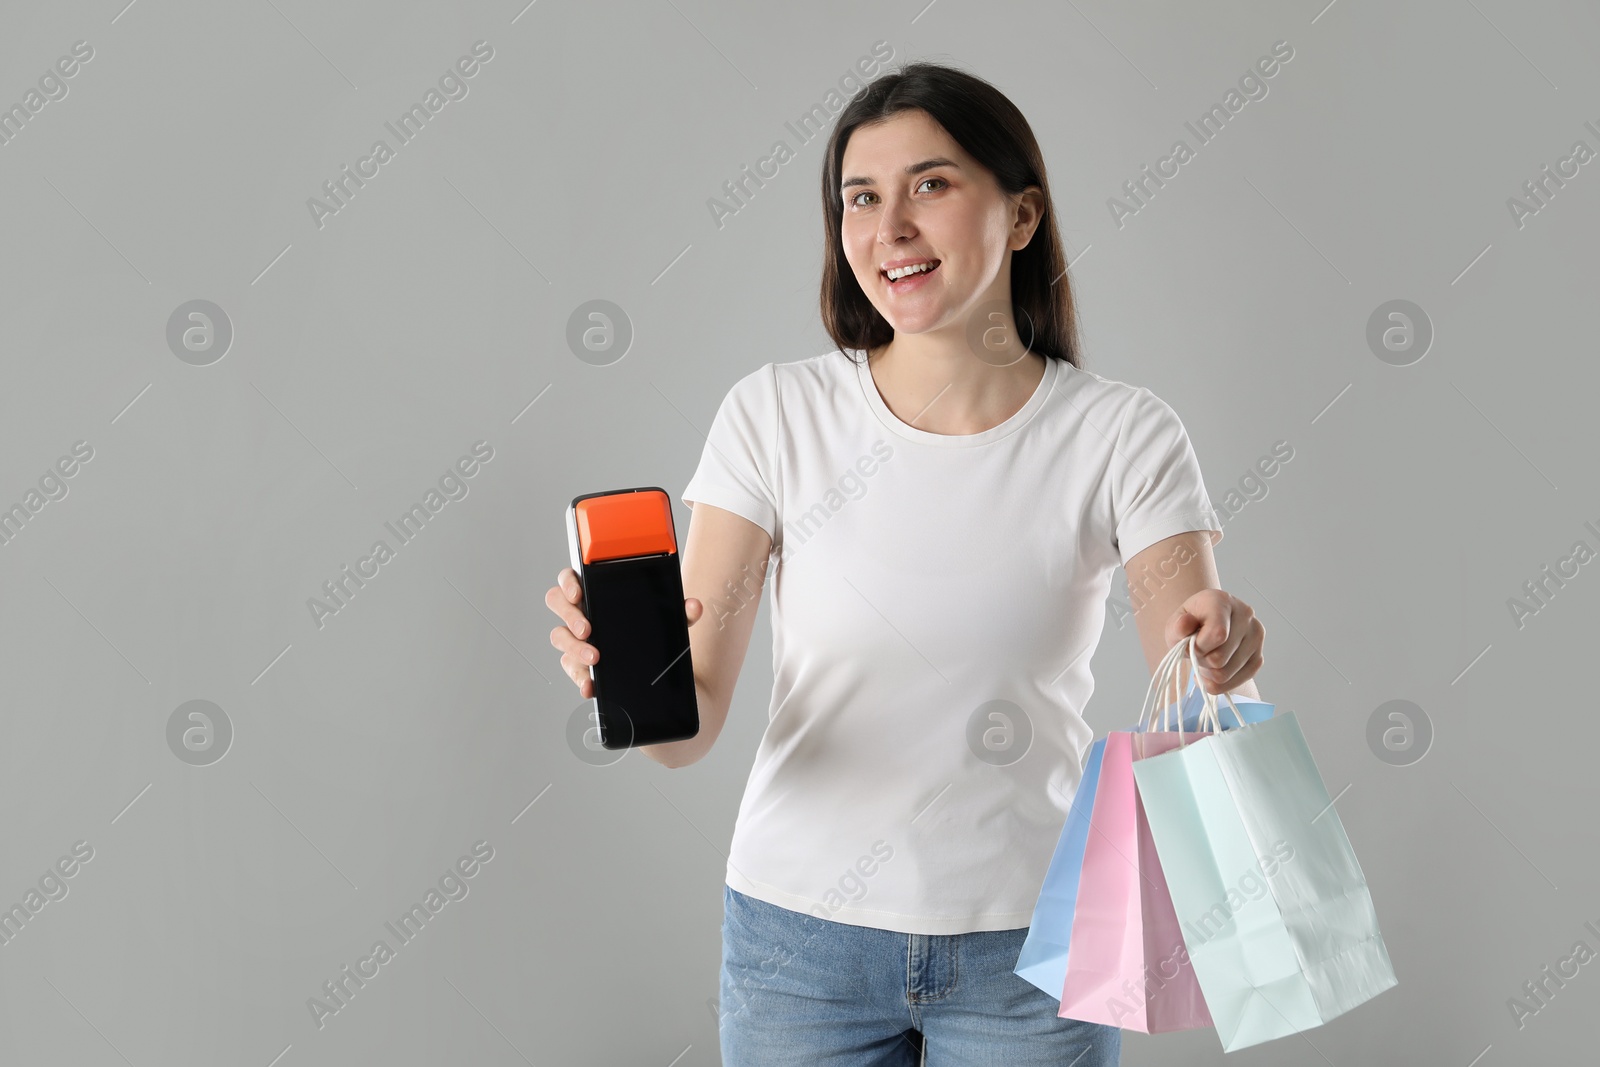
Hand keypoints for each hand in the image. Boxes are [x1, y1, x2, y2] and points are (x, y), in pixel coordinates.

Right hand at [546, 567, 703, 698]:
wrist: (661, 674)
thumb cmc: (655, 634)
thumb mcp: (671, 622)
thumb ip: (682, 613)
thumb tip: (694, 606)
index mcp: (597, 593)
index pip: (572, 578)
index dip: (568, 582)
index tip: (578, 593)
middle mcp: (581, 613)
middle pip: (558, 604)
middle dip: (569, 616)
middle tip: (588, 630)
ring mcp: (577, 640)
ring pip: (560, 637)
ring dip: (574, 647)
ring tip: (595, 657)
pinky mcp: (579, 666)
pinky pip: (572, 670)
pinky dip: (581, 678)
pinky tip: (591, 686)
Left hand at [1164, 589, 1263, 694]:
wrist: (1203, 626)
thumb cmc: (1189, 625)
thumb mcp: (1175, 624)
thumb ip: (1176, 626)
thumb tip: (1186, 623)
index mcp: (1223, 601)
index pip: (1217, 634)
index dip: (1199, 647)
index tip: (1190, 642)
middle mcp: (1245, 616)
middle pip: (1219, 659)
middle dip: (1200, 660)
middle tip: (1197, 651)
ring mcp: (1255, 637)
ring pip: (1225, 674)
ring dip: (1207, 673)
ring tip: (1205, 658)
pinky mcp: (1258, 658)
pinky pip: (1235, 684)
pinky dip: (1217, 684)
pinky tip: (1211, 672)